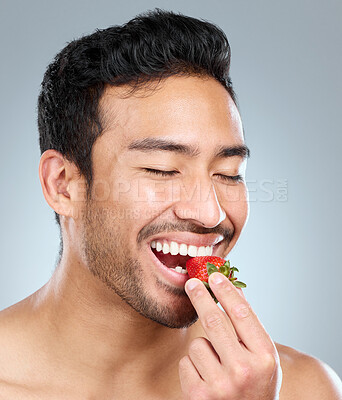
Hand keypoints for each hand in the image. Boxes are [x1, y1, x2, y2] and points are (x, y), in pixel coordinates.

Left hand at [179, 272, 281, 398]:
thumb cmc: (256, 382)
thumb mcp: (262, 356)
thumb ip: (249, 326)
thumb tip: (232, 288)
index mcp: (264, 357)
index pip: (242, 314)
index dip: (226, 291)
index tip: (214, 276)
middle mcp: (244, 371)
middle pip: (214, 322)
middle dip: (200, 298)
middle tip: (192, 283)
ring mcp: (220, 386)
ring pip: (197, 344)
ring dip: (203, 348)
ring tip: (216, 365)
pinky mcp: (199, 396)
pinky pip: (186, 362)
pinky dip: (193, 365)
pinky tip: (206, 378)